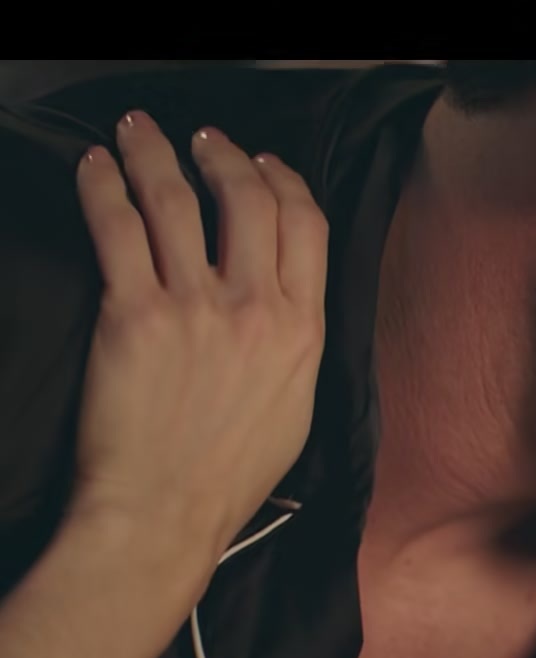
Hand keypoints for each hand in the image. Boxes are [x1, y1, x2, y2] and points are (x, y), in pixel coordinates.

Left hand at [67, 110, 326, 568]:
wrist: (166, 512)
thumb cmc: (229, 476)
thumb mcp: (296, 406)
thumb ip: (296, 345)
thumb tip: (286, 305)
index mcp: (304, 331)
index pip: (307, 226)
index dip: (286, 181)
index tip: (266, 165)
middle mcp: (256, 309)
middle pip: (248, 199)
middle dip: (223, 155)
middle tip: (201, 139)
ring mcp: (194, 308)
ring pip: (178, 201)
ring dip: (155, 154)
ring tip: (138, 133)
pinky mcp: (132, 314)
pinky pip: (117, 228)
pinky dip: (104, 187)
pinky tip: (95, 167)